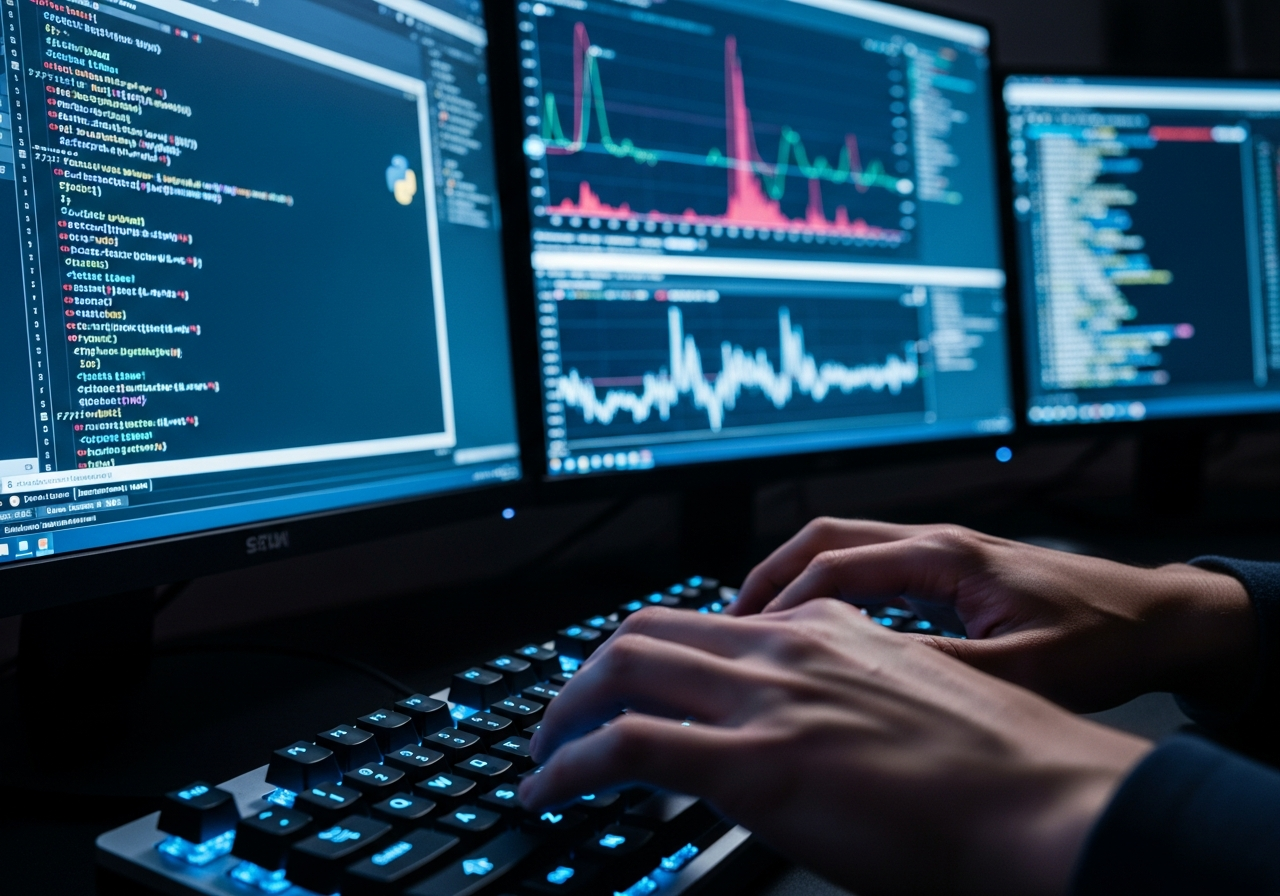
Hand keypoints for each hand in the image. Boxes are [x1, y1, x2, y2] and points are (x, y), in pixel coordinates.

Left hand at [520, 601, 1150, 895]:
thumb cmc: (1004, 770)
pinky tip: (547, 790)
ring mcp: (767, 697)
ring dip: (564, 711)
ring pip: (623, 669)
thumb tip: (814, 740)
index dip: (653, 650)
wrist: (1050, 802)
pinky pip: (625, 746)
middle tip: (562, 710)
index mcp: (829, 628)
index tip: (628, 681)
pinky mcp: (754, 762)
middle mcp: (788, 645)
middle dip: (588, 670)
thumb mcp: (917, 704)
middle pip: (648, 629)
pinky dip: (568, 765)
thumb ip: (852, 702)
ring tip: (542, 752)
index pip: (710, 620)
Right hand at [731, 519, 1254, 711]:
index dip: (785, 605)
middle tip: (729, 621)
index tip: (750, 641)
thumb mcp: (1025, 670)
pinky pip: (870, 564)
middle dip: (769, 576)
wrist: (1158, 617)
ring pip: (844, 545)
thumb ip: (944, 673)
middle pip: (825, 537)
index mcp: (946, 554)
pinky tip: (819, 626)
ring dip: (795, 578)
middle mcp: (936, 540)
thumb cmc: (1103, 638)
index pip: (837, 567)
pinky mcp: (950, 567)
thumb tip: (868, 682)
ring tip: (758, 623)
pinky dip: (829, 587)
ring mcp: (941, 548)